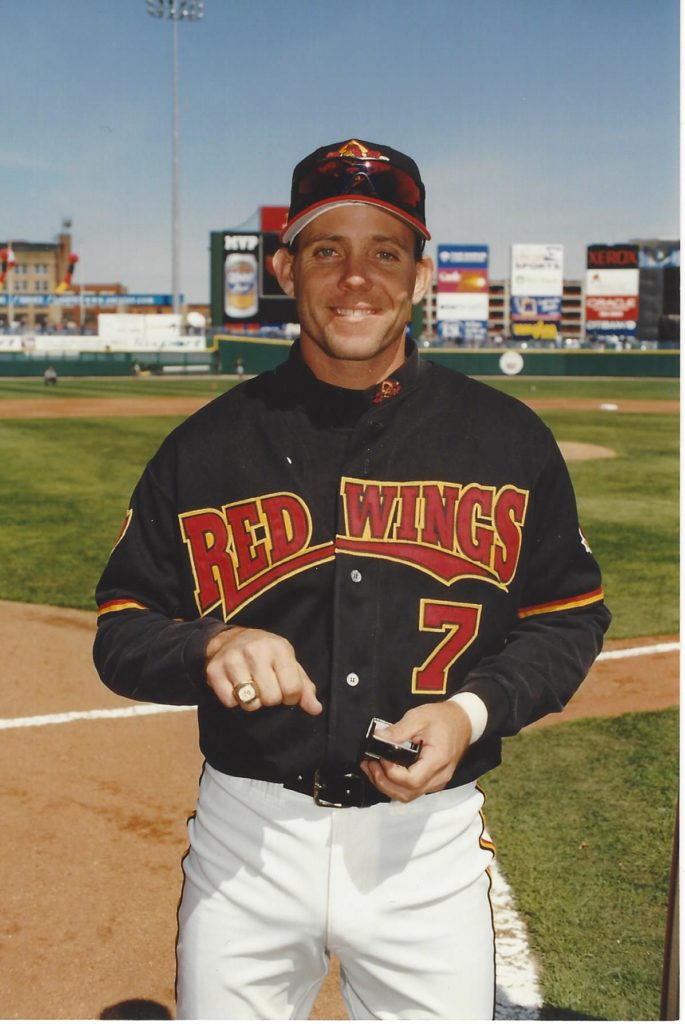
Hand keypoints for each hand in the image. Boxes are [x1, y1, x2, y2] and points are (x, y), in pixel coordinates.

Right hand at [205, 627, 321, 715]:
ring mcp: (233, 660)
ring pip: (250, 703)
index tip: (285, 690)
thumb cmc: (266, 655)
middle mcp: (255, 652)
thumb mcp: (289, 663)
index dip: (291, 697)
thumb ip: (304, 687)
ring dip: (253, 701)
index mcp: (279, 648)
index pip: (292, 689)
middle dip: (271, 699)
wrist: (230, 639)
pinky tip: (235, 686)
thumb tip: (315, 709)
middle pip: (271, 699)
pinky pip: (230, 703)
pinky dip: (234, 701)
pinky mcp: (214, 671)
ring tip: (252, 687)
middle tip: (266, 687)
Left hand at [360, 701, 470, 801]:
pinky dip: (396, 784)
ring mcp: (437, 781)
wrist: (463, 721)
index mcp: (437, 761)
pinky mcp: (433, 781)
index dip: (391, 773)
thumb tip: (377, 738)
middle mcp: (439, 777)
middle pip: (407, 794)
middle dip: (383, 783)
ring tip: (372, 769)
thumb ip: (398, 730)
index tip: (379, 758)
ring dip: (387, 786)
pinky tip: (384, 771)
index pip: (411, 780)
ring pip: (408, 796)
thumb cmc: (443, 718)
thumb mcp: (419, 717)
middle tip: (369, 765)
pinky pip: (412, 790)